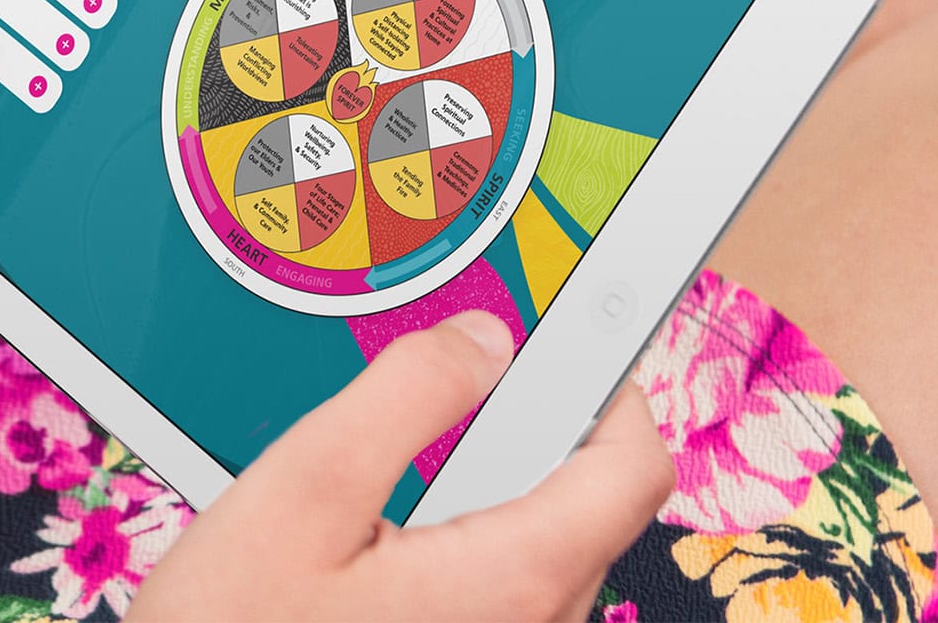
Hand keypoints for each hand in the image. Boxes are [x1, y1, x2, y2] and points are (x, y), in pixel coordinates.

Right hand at [126, 312, 672, 621]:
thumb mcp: (303, 490)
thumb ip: (407, 396)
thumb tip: (483, 339)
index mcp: (512, 582)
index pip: (634, 470)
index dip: (614, 388)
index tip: (577, 341)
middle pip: (591, 507)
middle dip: (535, 437)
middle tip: (453, 403)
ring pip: (545, 555)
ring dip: (494, 497)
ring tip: (397, 487)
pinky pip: (504, 599)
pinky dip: (468, 551)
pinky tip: (383, 550)